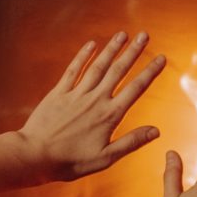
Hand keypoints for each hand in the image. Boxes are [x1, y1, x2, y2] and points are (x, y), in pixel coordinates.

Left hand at [16, 31, 165, 183]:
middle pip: (118, 70)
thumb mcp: (106, 158)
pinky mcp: (58, 93)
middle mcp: (95, 100)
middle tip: (145, 35)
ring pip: (98, 66)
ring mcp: (76, 94)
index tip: (162, 58)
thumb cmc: (71, 161)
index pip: (136, 88)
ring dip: (112, 49)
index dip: (150, 72)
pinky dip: (83, 56)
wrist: (34, 156)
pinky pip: (73, 70)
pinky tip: (92, 44)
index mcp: (110, 115)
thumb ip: (131, 142)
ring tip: (123, 34)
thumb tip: (156, 131)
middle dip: (133, 52)